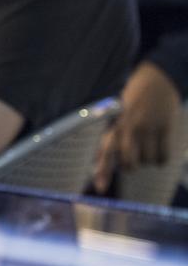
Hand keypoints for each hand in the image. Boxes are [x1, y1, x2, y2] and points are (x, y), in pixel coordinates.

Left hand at [93, 62, 182, 193]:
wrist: (158, 77)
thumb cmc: (134, 98)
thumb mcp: (117, 113)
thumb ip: (112, 134)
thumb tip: (101, 161)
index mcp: (114, 123)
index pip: (105, 151)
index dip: (102, 171)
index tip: (100, 188)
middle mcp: (129, 126)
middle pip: (128, 162)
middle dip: (130, 166)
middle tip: (135, 160)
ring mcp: (148, 126)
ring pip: (147, 160)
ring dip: (149, 160)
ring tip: (149, 147)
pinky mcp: (165, 126)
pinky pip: (163, 155)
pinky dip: (162, 159)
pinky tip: (160, 151)